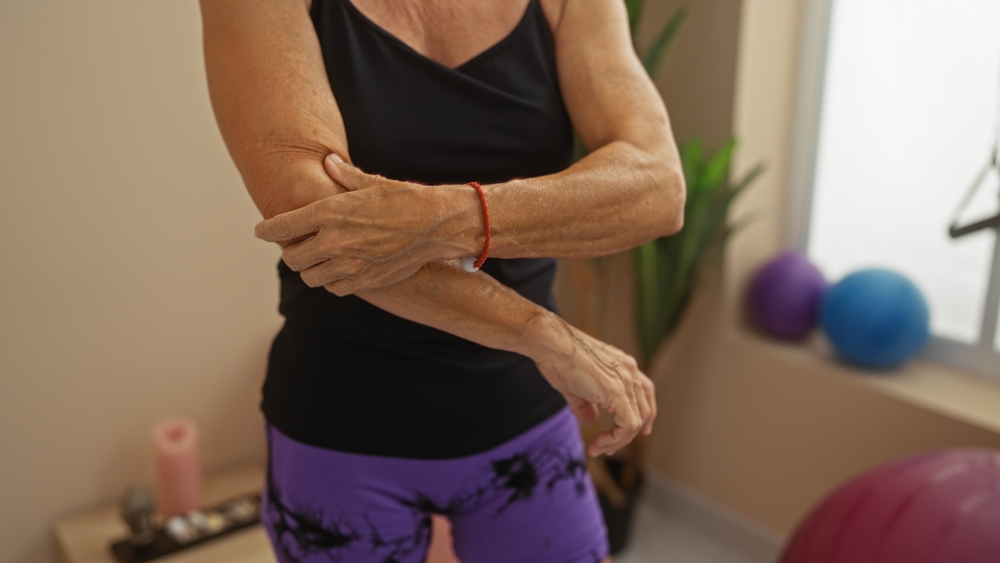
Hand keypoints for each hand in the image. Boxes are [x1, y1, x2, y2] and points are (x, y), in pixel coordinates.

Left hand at [254, 154, 477, 295]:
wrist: (435, 225)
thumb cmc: (405, 199)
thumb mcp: (372, 182)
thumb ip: (344, 175)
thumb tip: (328, 162)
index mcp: (329, 212)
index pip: (281, 226)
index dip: (267, 230)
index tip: (262, 230)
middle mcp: (334, 241)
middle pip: (292, 257)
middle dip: (290, 251)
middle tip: (295, 245)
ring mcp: (349, 264)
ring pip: (310, 276)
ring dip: (309, 269)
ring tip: (316, 259)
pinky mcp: (365, 280)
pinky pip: (334, 288)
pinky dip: (331, 281)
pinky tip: (337, 270)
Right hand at [525, 313, 656, 456]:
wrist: (551, 344)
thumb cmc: (557, 358)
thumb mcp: (574, 386)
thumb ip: (585, 405)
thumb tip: (588, 421)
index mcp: (623, 365)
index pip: (644, 392)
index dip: (645, 415)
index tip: (639, 432)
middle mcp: (630, 371)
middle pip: (643, 411)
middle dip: (628, 434)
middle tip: (608, 448)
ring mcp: (626, 381)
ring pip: (636, 422)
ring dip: (618, 441)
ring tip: (598, 448)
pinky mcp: (617, 393)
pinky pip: (627, 426)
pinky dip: (615, 439)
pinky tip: (598, 443)